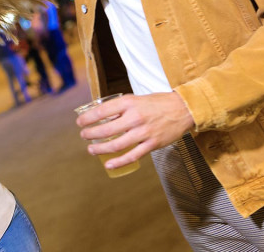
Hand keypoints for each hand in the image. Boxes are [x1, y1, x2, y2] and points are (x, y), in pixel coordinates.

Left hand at [76, 92, 194, 170]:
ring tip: (91, 149)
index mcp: (129, 103)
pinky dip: (119, 162)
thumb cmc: (157, 103)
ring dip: (100, 149)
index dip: (88, 118)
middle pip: (106, 130)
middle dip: (91, 134)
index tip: (80, 122)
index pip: (102, 111)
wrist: (183, 109)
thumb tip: (102, 117)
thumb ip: (121, 108)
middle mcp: (135, 117)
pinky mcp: (152, 144)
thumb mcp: (136, 99)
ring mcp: (144, 132)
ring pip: (117, 145)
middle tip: (84, 136)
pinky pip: (133, 156)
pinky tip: (108, 164)